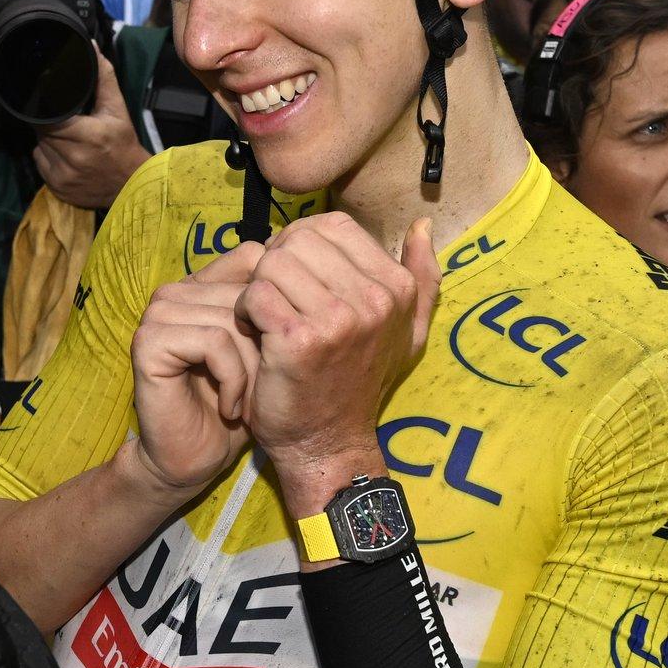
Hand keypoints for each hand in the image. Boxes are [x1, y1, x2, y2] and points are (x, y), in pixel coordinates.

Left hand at [34, 50, 147, 210]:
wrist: (132, 186)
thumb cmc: (123, 144)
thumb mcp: (117, 109)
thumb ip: (102, 77)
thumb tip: (89, 47)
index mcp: (88, 136)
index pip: (49, 117)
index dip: (44, 108)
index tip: (45, 101)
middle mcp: (73, 158)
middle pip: (42, 131)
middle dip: (48, 122)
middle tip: (63, 119)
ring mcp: (63, 176)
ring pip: (39, 146)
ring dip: (47, 139)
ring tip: (65, 136)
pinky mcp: (57, 189)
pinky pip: (40, 163)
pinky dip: (47, 156)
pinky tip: (64, 154)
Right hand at [127, 241, 263, 500]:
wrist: (195, 456)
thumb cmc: (236, 404)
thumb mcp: (264, 350)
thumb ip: (272, 307)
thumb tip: (304, 271)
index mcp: (199, 285)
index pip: (252, 259)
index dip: (278, 304)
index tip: (276, 353)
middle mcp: (174, 292)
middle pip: (246, 293)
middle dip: (264, 346)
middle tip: (260, 388)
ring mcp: (157, 314)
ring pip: (231, 319)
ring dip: (250, 369)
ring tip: (245, 401)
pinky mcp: (149, 341)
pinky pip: (213, 341)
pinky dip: (232, 379)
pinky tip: (229, 408)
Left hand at [236, 215, 438, 507]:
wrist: (329, 443)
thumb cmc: (359, 384)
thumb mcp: (405, 333)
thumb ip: (421, 279)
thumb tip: (422, 224)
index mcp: (396, 287)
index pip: (333, 225)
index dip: (302, 245)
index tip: (297, 281)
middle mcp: (374, 299)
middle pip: (299, 239)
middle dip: (277, 264)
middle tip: (276, 299)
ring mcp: (339, 319)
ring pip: (274, 262)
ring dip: (258, 286)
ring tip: (265, 317)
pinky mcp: (300, 340)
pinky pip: (256, 292)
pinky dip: (245, 310)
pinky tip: (255, 332)